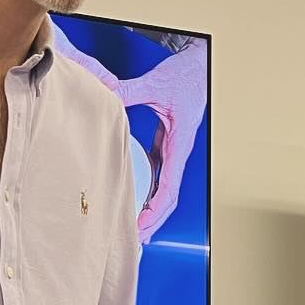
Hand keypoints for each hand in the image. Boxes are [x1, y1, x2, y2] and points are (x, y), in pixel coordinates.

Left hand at [51, 32, 206, 245]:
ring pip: (165, 188)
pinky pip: (159, 174)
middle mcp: (178, 151)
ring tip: (135, 227)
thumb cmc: (186, 77)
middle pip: (169, 196)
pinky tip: (134, 199)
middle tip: (137, 238)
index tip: (144, 223)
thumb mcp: (156, 84)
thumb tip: (106, 96)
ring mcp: (173, 150)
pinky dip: (149, 191)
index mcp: (180, 142)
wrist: (198, 66)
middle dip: (155, 220)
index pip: (170, 185)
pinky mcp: (167, 144)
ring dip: (152, 209)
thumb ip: (129, 92)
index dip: (157, 208)